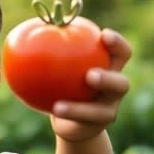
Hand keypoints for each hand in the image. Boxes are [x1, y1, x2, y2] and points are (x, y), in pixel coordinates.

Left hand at [49, 28, 131, 142]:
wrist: (74, 119)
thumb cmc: (67, 83)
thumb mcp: (62, 65)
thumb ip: (56, 48)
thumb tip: (31, 27)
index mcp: (111, 68)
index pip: (122, 53)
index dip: (117, 44)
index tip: (103, 34)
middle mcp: (115, 90)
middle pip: (121, 84)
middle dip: (108, 80)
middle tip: (90, 76)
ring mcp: (108, 111)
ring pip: (101, 112)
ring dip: (81, 109)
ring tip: (59, 106)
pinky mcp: (96, 127)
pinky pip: (80, 122)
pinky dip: (67, 116)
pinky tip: (52, 110)